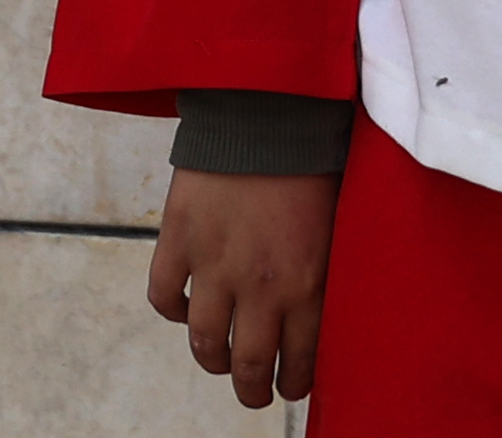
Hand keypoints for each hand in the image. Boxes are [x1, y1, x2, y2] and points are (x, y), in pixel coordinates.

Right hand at [148, 165, 334, 410]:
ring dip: (213, 361)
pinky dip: (174, 310)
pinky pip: (165, 297)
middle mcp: (260, 287)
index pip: (300, 363)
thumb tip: (319, 316)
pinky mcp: (178, 239)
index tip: (293, 385)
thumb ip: (325, 276)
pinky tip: (186, 307)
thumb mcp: (336, 229)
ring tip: (220, 360)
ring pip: (205, 344)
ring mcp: (214, 266)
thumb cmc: (314, 164)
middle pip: (250, 368)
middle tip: (256, 392)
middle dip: (254, 391)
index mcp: (308, 286)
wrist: (268, 109)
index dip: (295, 383)